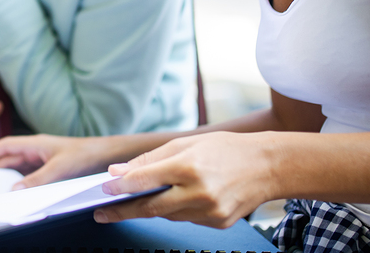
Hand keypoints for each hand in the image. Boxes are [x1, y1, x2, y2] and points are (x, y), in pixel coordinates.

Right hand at [0, 134, 110, 188]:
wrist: (105, 156)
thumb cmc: (84, 154)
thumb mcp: (59, 168)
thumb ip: (37, 179)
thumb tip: (15, 189)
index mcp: (36, 143)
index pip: (7, 146)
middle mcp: (37, 150)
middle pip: (10, 158)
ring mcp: (43, 160)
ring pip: (20, 168)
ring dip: (8, 176)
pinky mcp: (51, 169)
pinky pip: (31, 176)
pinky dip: (21, 183)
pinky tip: (17, 191)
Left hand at [96, 132, 275, 228]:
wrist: (267, 166)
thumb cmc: (224, 149)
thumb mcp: (186, 144)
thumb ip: (151, 159)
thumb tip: (119, 173)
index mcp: (189, 166)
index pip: (145, 180)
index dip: (121, 186)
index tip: (102, 188)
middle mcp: (199, 192)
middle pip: (151, 207)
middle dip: (123, 211)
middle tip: (101, 213)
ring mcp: (210, 212)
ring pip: (167, 214)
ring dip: (150, 207)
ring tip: (132, 202)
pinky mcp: (218, 224)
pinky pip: (186, 219)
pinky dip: (176, 210)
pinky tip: (176, 199)